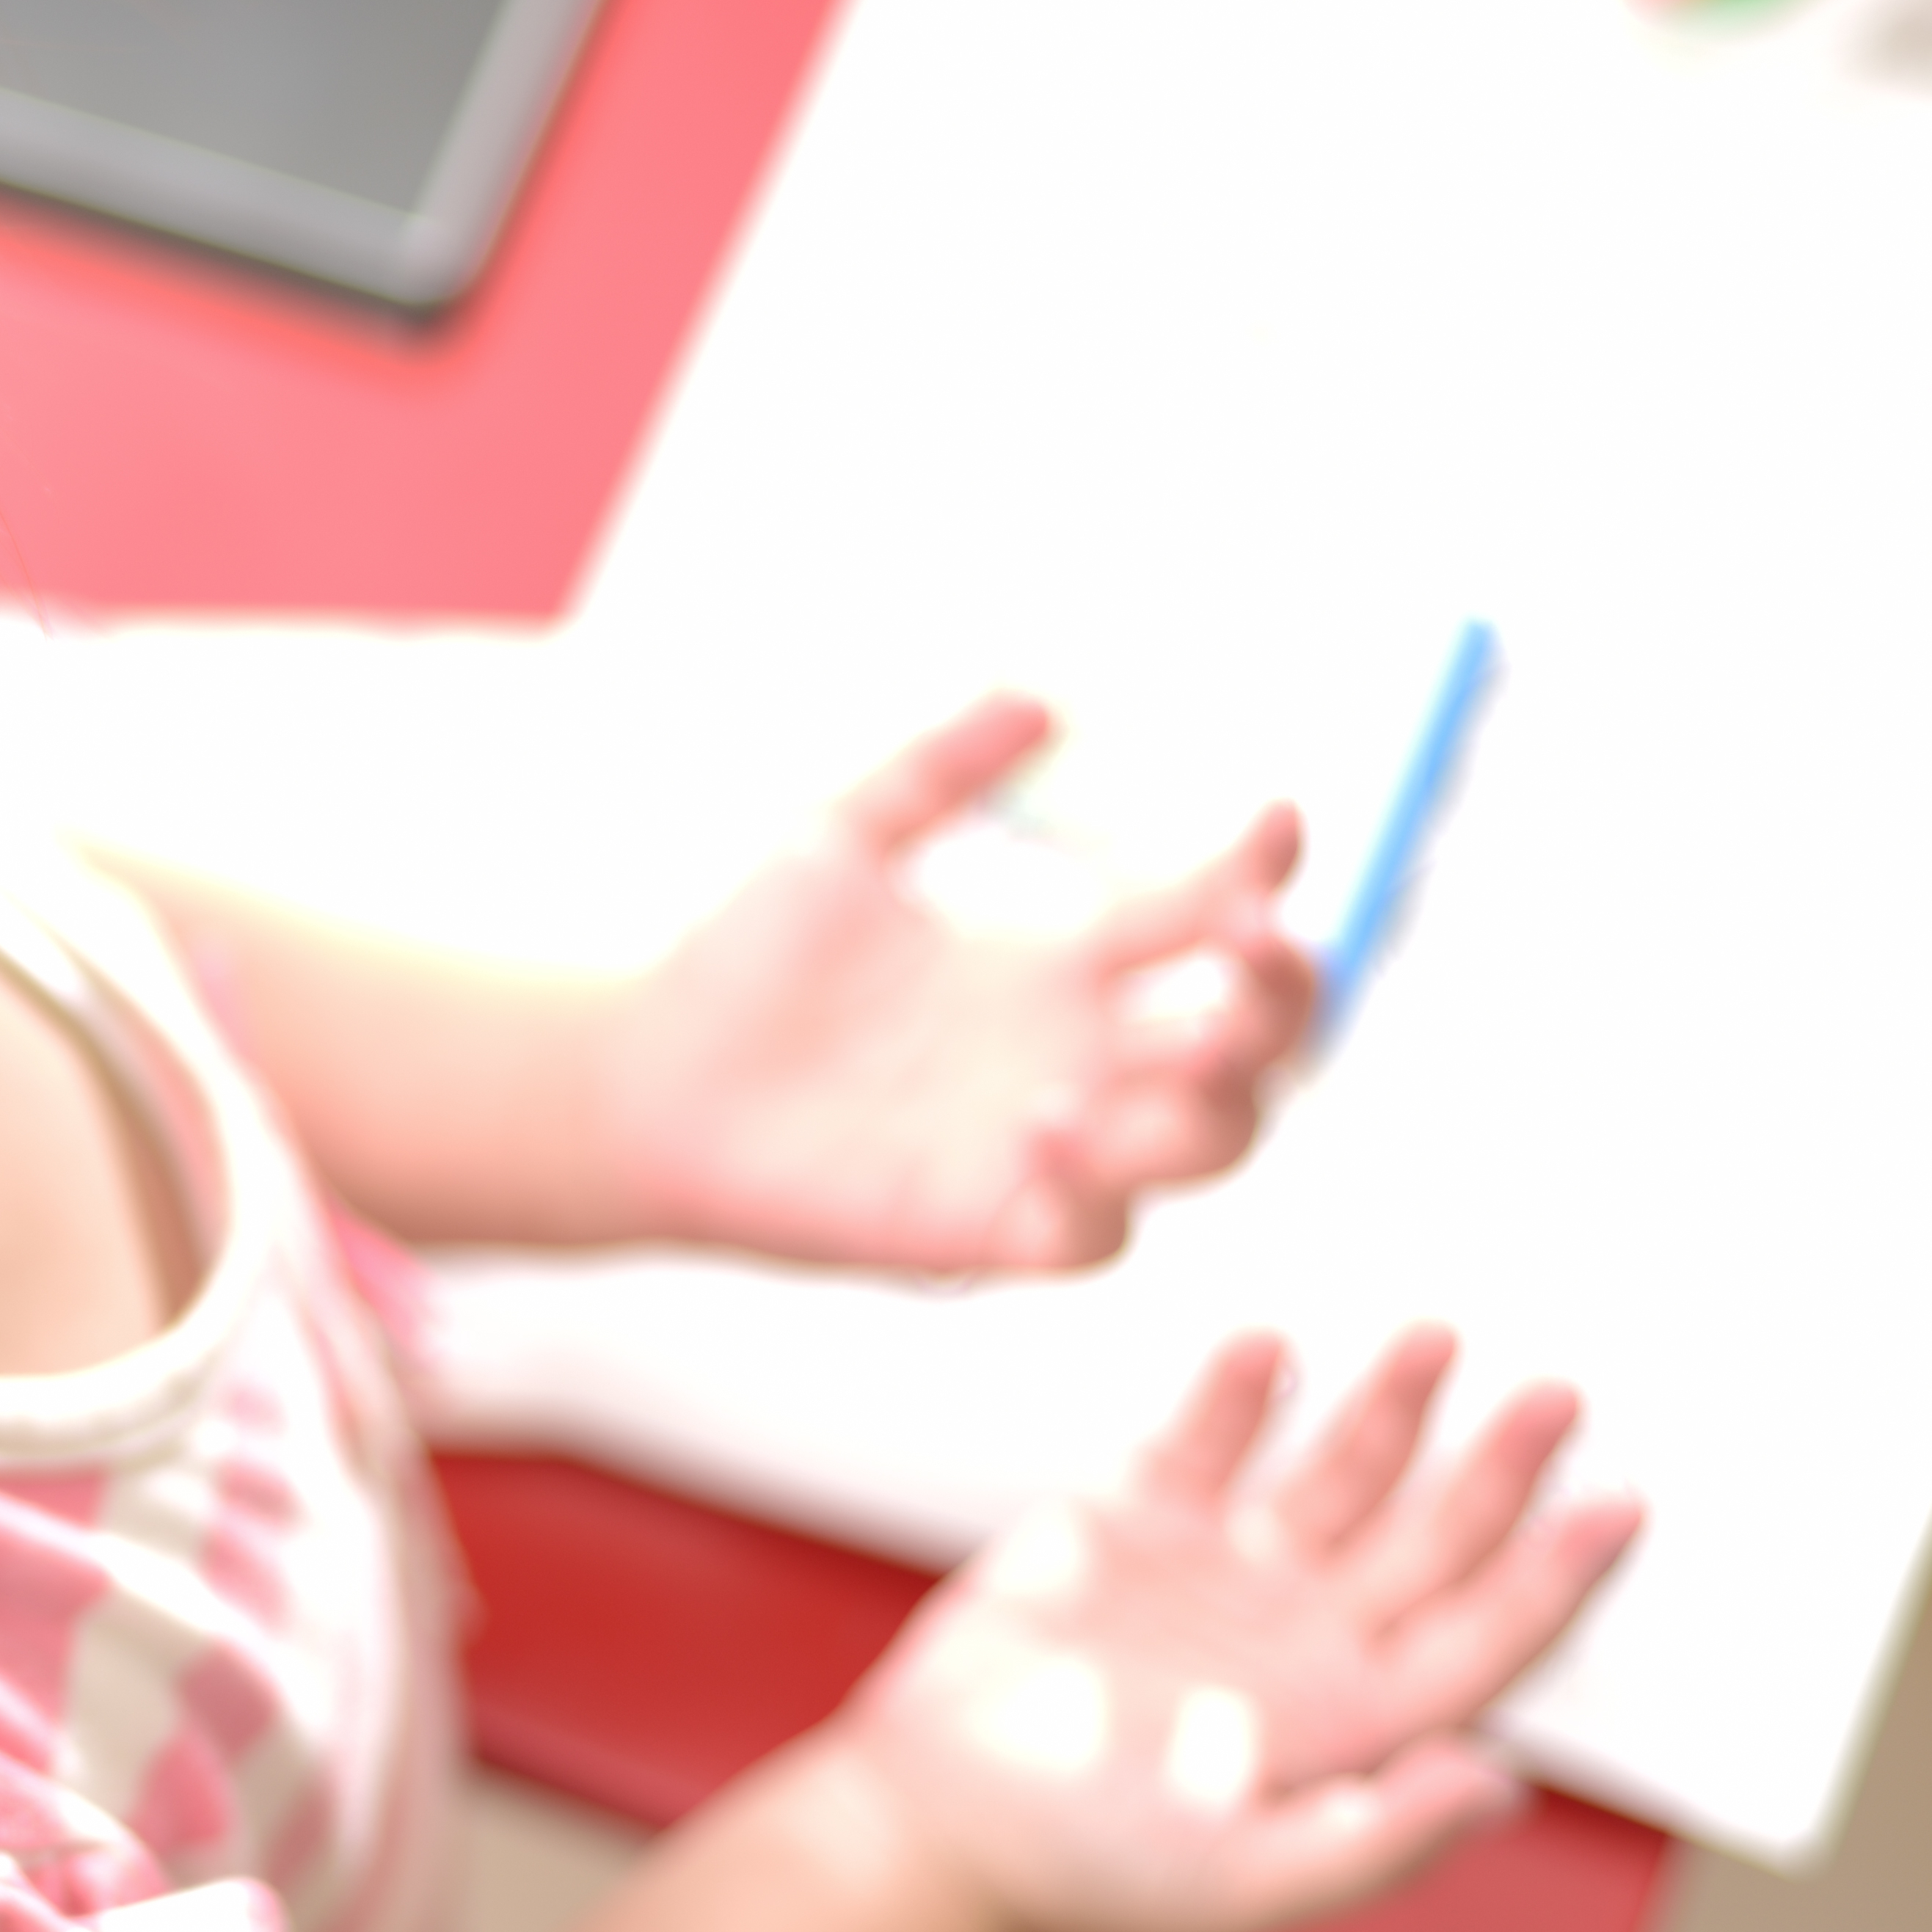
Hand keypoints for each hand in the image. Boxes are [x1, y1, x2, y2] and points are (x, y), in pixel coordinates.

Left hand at [598, 696, 1317, 1276]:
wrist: (648, 1076)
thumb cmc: (747, 966)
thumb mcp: (845, 839)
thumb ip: (937, 770)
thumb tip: (1035, 696)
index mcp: (1066, 966)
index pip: (1211, 918)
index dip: (1263, 873)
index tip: (1277, 816)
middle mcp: (1080, 1055)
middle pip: (1253, 1043)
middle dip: (1283, 994)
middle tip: (1254, 937)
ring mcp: (1049, 1147)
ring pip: (1207, 1144)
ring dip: (1212, 1095)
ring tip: (1172, 1040)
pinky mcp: (987, 1226)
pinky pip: (1089, 1236)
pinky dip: (1092, 1189)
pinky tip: (1041, 1126)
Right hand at [837, 1328, 1639, 1931]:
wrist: (940, 1814)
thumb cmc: (1087, 1866)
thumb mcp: (1248, 1880)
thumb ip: (1380, 1838)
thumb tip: (1501, 1787)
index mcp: (1352, 1725)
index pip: (1484, 1637)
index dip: (1556, 1576)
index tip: (1618, 1507)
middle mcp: (1306, 1641)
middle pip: (1432, 1539)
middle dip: (1498, 1466)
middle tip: (1556, 1395)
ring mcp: (1224, 1579)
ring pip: (1338, 1475)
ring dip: (1389, 1410)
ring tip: (1435, 1340)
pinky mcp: (1135, 1529)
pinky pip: (1207, 1443)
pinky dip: (1240, 1396)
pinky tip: (1274, 1352)